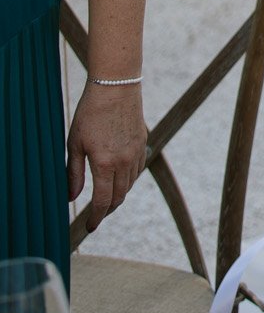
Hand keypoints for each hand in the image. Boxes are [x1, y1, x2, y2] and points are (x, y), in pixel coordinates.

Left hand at [67, 83, 145, 229]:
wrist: (116, 85)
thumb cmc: (91, 112)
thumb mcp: (75, 143)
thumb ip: (73, 173)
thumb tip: (71, 198)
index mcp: (105, 164)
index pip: (102, 202)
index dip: (95, 218)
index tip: (89, 227)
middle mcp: (124, 162)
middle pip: (118, 198)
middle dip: (106, 210)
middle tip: (96, 216)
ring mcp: (137, 152)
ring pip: (129, 185)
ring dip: (118, 195)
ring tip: (105, 197)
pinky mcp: (143, 142)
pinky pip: (137, 170)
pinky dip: (128, 180)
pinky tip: (119, 177)